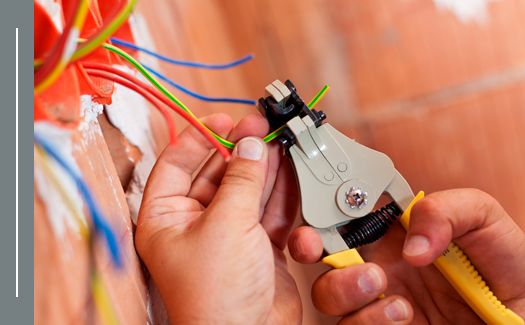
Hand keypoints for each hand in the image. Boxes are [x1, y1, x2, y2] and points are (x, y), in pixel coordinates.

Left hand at [135, 113, 300, 323]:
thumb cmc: (216, 295)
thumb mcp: (226, 224)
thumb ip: (241, 179)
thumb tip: (250, 145)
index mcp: (166, 217)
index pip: (175, 164)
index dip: (200, 138)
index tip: (225, 120)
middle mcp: (194, 223)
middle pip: (217, 174)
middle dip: (240, 152)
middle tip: (262, 129)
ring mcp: (228, 234)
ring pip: (247, 190)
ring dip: (264, 169)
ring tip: (280, 145)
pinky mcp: (257, 246)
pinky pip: (268, 211)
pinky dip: (280, 195)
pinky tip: (289, 175)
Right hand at [289, 189, 524, 323]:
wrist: (520, 318)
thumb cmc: (508, 272)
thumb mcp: (485, 224)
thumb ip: (448, 210)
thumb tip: (409, 245)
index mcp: (396, 237)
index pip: (349, 217)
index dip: (326, 209)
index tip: (320, 204)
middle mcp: (381, 269)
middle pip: (324, 256)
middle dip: (307, 246)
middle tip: (313, 245)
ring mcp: (380, 305)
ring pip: (327, 295)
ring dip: (341, 286)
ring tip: (379, 284)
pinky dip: (366, 320)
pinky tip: (401, 314)